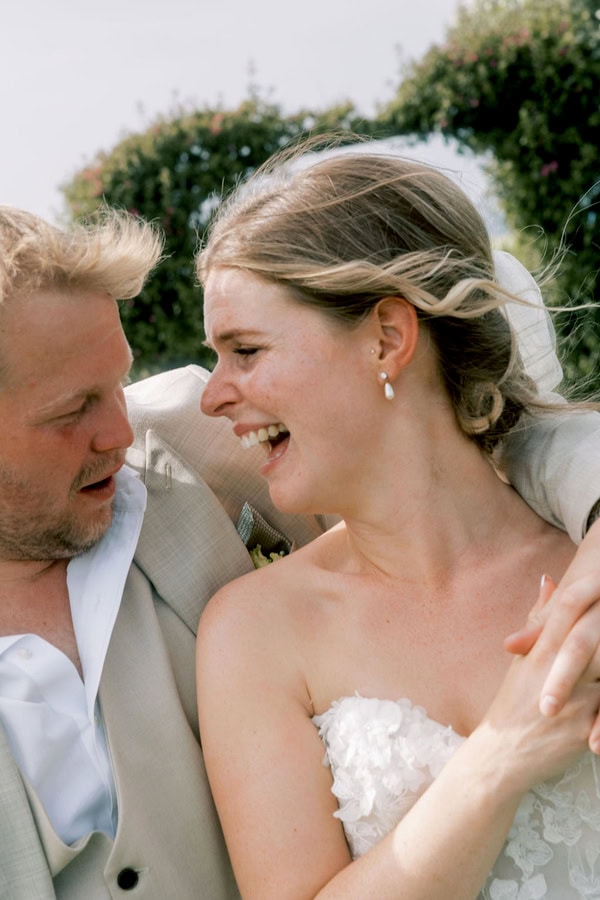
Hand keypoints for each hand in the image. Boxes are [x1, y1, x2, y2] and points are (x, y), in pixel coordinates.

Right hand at [504, 520, 599, 751]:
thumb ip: (539, 620)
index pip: (569, 608)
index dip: (587, 588)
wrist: (501, 756)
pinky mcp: (586, 725)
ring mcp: (575, 697)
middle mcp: (558, 670)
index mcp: (542, 650)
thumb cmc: (512, 706)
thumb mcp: (523, 660)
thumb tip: (549, 580)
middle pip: (593, 634)